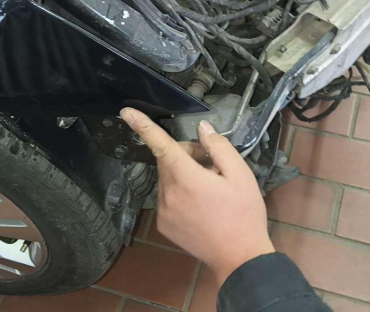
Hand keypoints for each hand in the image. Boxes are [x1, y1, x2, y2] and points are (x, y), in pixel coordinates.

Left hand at [120, 107, 274, 284]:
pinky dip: (179, 193)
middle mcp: (168, 192)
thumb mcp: (241, 175)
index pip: (161, 144)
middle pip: (168, 159)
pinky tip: (201, 205)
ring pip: (167, 178)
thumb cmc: (244, 214)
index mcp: (187, 177)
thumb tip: (202, 129)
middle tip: (212, 165)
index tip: (126, 112)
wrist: (240, 257)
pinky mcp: (163, 224)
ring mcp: (163, 210)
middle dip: (186, 155)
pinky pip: (166, 197)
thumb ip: (218, 147)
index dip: (143, 126)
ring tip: (209, 189)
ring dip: (183, 174)